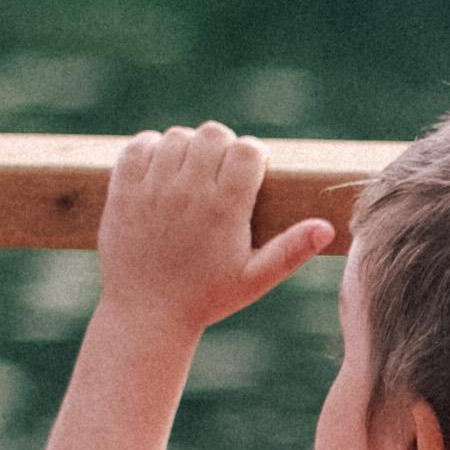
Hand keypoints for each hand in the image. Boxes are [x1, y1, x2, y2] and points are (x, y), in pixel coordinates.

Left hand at [98, 123, 331, 334]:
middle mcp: (188, 193)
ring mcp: (152, 190)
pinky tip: (162, 168)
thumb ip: (291, 251)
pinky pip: (138, 146)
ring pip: (177, 137)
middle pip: (213, 134)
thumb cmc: (206, 298)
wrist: (146, 315)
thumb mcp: (254, 280)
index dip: (254, 155)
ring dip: (188, 148)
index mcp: (224, 210)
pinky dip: (151, 148)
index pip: (247, 150)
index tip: (251, 173)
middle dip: (222, 146)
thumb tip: (327, 227)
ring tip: (192, 174)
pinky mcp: (123, 192)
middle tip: (221, 171)